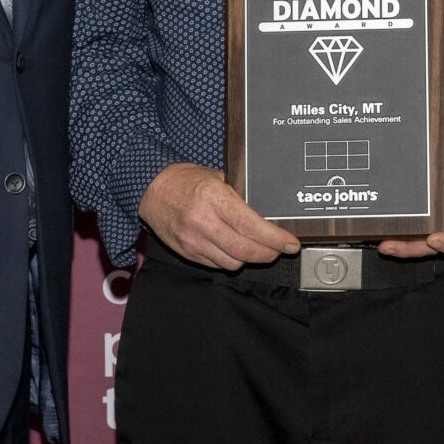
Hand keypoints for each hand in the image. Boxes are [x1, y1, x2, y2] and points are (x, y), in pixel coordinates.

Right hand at [139, 162, 300, 267]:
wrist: (152, 190)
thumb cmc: (186, 181)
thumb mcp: (217, 178)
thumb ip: (240, 195)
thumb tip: (268, 213)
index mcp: (214, 198)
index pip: (251, 226)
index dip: (275, 239)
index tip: (291, 243)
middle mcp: (203, 221)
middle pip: (245, 251)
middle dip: (268, 254)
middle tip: (279, 250)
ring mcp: (193, 240)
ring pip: (232, 263)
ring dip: (250, 259)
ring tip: (258, 249)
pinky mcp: (186, 252)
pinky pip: (217, 265)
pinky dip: (231, 261)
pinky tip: (235, 250)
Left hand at [379, 138, 443, 258]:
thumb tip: (429, 142)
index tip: (434, 239)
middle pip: (439, 247)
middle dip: (412, 249)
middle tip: (389, 246)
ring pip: (429, 245)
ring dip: (405, 246)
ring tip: (383, 243)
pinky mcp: (443, 222)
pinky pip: (425, 234)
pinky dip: (409, 236)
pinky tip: (389, 234)